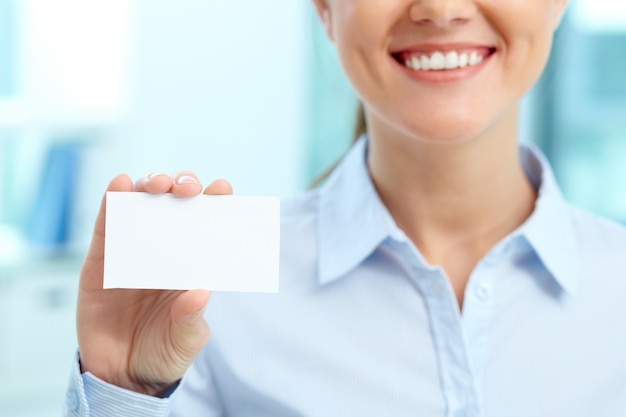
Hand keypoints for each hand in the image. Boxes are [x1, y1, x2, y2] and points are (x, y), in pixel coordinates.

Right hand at [76, 172, 232, 395]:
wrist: (121, 376)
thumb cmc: (163, 353)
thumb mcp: (185, 340)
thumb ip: (191, 319)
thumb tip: (200, 293)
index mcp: (191, 264)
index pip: (207, 225)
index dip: (215, 203)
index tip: (222, 189)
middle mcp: (165, 251)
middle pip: (175, 205)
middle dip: (182, 186)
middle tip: (187, 188)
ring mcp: (133, 251)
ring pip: (142, 206)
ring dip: (149, 185)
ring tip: (157, 184)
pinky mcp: (101, 261)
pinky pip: (105, 226)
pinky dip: (112, 202)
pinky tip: (119, 185)